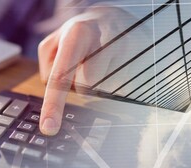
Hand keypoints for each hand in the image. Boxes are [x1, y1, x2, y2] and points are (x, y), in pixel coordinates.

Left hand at [38, 5, 145, 134]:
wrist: (117, 17)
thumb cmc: (82, 34)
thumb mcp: (57, 40)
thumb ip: (49, 66)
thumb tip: (60, 90)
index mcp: (78, 34)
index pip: (62, 76)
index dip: (54, 105)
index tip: (49, 128)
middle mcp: (104, 40)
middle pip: (86, 88)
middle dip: (81, 83)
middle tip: (86, 61)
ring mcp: (127, 50)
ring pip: (104, 91)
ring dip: (98, 83)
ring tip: (101, 60)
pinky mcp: (141, 61)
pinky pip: (119, 90)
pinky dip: (112, 82)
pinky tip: (113, 64)